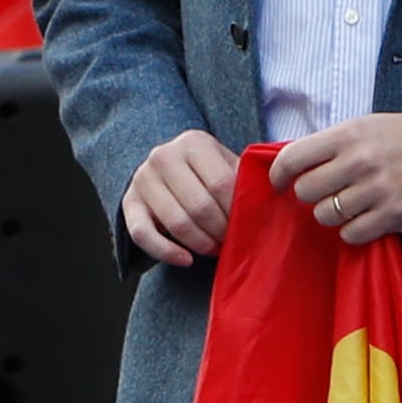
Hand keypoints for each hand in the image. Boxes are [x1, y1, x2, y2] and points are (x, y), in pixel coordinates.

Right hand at [121, 132, 237, 267]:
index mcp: (193, 142)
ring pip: (176, 223)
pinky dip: (166, 252)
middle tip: (231, 240)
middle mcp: (163, 156)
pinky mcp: (128, 202)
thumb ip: (245, 177)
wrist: (165, 168)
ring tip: (215, 248)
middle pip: (199, 206)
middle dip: (221, 231)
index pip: (222, 183)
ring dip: (201, 244)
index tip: (247, 225)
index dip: (237, 211)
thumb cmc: (206, 172)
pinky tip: (187, 260)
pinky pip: (143, 234)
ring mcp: (143, 179)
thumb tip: (273, 199)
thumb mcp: (226, 163)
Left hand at [275, 110, 401, 244]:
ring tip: (346, 204)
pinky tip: (361, 218)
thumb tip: (291, 166)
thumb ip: (329, 144)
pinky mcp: (394, 214)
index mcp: (347, 135)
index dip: (278, 174)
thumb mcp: (363, 126)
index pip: (292, 158)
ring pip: (325, 216)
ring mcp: (377, 190)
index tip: (279, 183)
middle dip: (309, 195)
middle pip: (305, 191)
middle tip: (323, 192)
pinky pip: (351, 235)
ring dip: (331, 213)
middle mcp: (359, 162)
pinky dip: (351, 231)